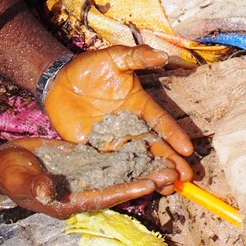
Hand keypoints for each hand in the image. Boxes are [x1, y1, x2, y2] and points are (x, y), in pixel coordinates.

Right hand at [0, 141, 178, 218]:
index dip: (125, 191)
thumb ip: (33, 184)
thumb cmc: (7, 173)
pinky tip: (149, 149)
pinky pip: (110, 162)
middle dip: (146, 181)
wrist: (2, 162)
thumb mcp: (17, 177)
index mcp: (69, 202)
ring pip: (120, 175)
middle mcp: (82, 193)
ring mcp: (85, 179)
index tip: (147, 184)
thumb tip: (49, 191)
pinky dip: (129, 158)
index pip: (103, 197)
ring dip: (144, 170)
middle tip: (173, 175)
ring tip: (170, 164)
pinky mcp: (85, 163)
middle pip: (119, 188)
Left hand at [42, 46, 194, 180]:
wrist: (58, 82)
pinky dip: (125, 177)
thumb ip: (136, 57)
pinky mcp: (96, 150)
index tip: (187, 149)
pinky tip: (138, 189)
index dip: (174, 135)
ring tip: (169, 187)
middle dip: (171, 162)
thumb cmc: (88, 67)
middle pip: (155, 146)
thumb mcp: (113, 57)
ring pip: (137, 160)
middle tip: (186, 178)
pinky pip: (113, 166)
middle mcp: (131, 125)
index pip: (160, 122)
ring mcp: (114, 140)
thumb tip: (162, 56)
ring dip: (153, 173)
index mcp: (139, 105)